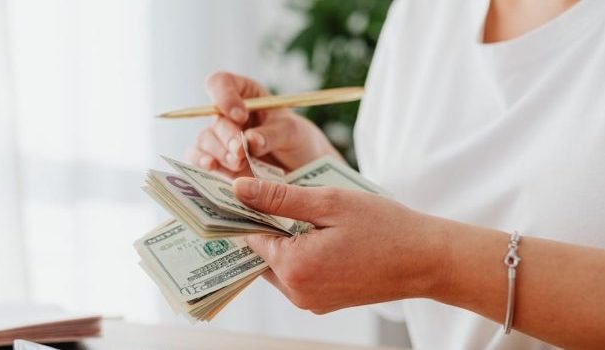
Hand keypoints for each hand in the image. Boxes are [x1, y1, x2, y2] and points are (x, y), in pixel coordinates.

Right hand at [188, 72, 342, 176]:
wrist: (304, 171)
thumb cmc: (299, 141)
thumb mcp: (293, 132)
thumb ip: (272, 134)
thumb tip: (249, 141)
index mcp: (246, 95)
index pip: (221, 83)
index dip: (224, 96)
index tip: (240, 115)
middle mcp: (228, 115)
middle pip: (214, 117)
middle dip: (227, 135)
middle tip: (241, 150)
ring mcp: (221, 139)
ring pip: (205, 139)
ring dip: (219, 151)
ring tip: (239, 163)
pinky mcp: (218, 162)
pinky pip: (199, 158)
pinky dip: (201, 161)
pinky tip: (211, 166)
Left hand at [232, 177, 448, 313]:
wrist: (427, 260)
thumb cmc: (384, 227)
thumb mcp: (329, 202)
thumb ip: (279, 197)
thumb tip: (238, 188)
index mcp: (294, 267)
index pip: (249, 236)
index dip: (246, 211)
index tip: (245, 190)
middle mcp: (297, 292)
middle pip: (260, 254)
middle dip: (263, 226)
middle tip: (272, 196)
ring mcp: (310, 302)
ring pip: (277, 266)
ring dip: (282, 241)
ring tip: (300, 213)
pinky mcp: (323, 303)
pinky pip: (297, 276)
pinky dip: (298, 255)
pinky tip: (315, 233)